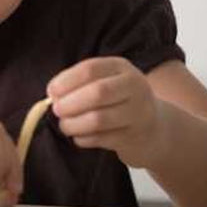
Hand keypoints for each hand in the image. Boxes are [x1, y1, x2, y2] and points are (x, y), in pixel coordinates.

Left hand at [47, 57, 167, 168]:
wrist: (155, 128)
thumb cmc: (119, 101)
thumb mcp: (106, 82)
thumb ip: (81, 83)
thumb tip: (52, 94)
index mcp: (121, 67)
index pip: (90, 69)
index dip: (66, 81)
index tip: (51, 91)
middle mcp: (134, 87)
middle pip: (97, 93)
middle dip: (70, 104)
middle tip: (57, 110)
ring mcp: (138, 113)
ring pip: (99, 119)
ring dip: (74, 124)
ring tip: (65, 126)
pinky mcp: (135, 137)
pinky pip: (102, 139)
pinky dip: (84, 139)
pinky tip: (79, 137)